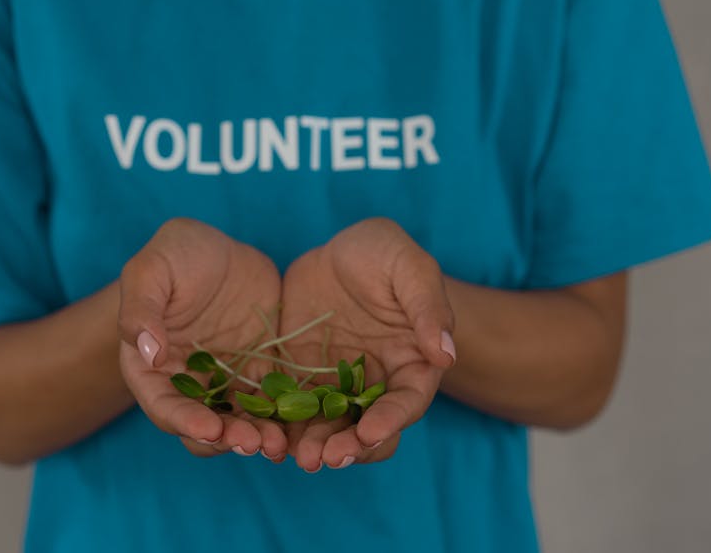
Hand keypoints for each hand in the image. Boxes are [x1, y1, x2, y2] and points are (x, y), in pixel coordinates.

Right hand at [118, 218, 286, 458]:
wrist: (221, 249)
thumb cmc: (176, 254)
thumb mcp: (153, 269)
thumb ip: (142, 308)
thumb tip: (148, 352)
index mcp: (151, 368)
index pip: (163, 406)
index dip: (185, 422)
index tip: (210, 429)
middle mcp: (187, 385)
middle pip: (203, 426)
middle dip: (227, 440)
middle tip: (255, 443)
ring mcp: (225, 383)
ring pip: (240, 423)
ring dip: (258, 437)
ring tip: (279, 444)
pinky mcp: (259, 375)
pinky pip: (273, 404)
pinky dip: (285, 418)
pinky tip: (306, 423)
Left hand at [278, 218, 454, 471]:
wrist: (338, 253)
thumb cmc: (384, 254)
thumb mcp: (408, 265)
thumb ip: (427, 306)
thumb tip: (446, 354)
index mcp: (411, 364)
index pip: (406, 402)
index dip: (390, 420)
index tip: (369, 433)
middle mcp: (375, 385)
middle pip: (366, 429)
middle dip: (348, 447)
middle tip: (324, 458)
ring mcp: (335, 386)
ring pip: (327, 428)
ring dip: (313, 446)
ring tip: (295, 456)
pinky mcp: (300, 380)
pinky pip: (290, 411)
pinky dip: (280, 427)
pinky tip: (264, 435)